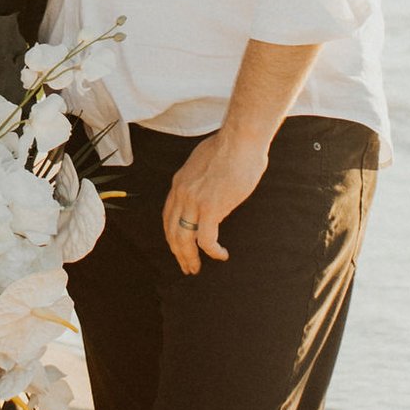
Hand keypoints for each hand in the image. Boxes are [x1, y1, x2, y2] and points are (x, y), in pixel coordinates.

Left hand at [163, 125, 273, 275]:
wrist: (240, 140)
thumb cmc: (232, 147)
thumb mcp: (206, 162)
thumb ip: (203, 179)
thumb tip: (211, 187)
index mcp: (180, 183)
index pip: (168, 216)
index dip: (172, 235)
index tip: (178, 247)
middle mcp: (182, 193)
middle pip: (172, 232)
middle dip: (178, 253)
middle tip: (186, 266)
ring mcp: (194, 201)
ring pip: (184, 239)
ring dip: (189, 258)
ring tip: (196, 268)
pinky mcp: (211, 208)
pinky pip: (206, 239)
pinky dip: (212, 251)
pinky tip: (221, 255)